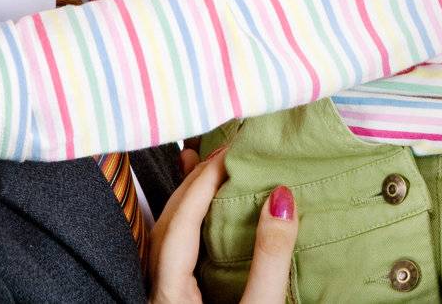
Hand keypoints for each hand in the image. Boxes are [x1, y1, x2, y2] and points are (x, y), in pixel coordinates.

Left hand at [150, 150, 298, 303]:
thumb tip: (281, 199)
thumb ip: (269, 258)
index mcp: (170, 293)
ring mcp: (168, 298)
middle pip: (169, 224)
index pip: (181, 221)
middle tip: (225, 155)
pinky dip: (193, 224)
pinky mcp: (182, 301)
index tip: (230, 152)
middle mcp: (160, 292)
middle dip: (195, 183)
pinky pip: (179, 253)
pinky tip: (208, 213)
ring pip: (170, 237)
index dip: (204, 181)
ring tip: (211, 172)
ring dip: (191, 201)